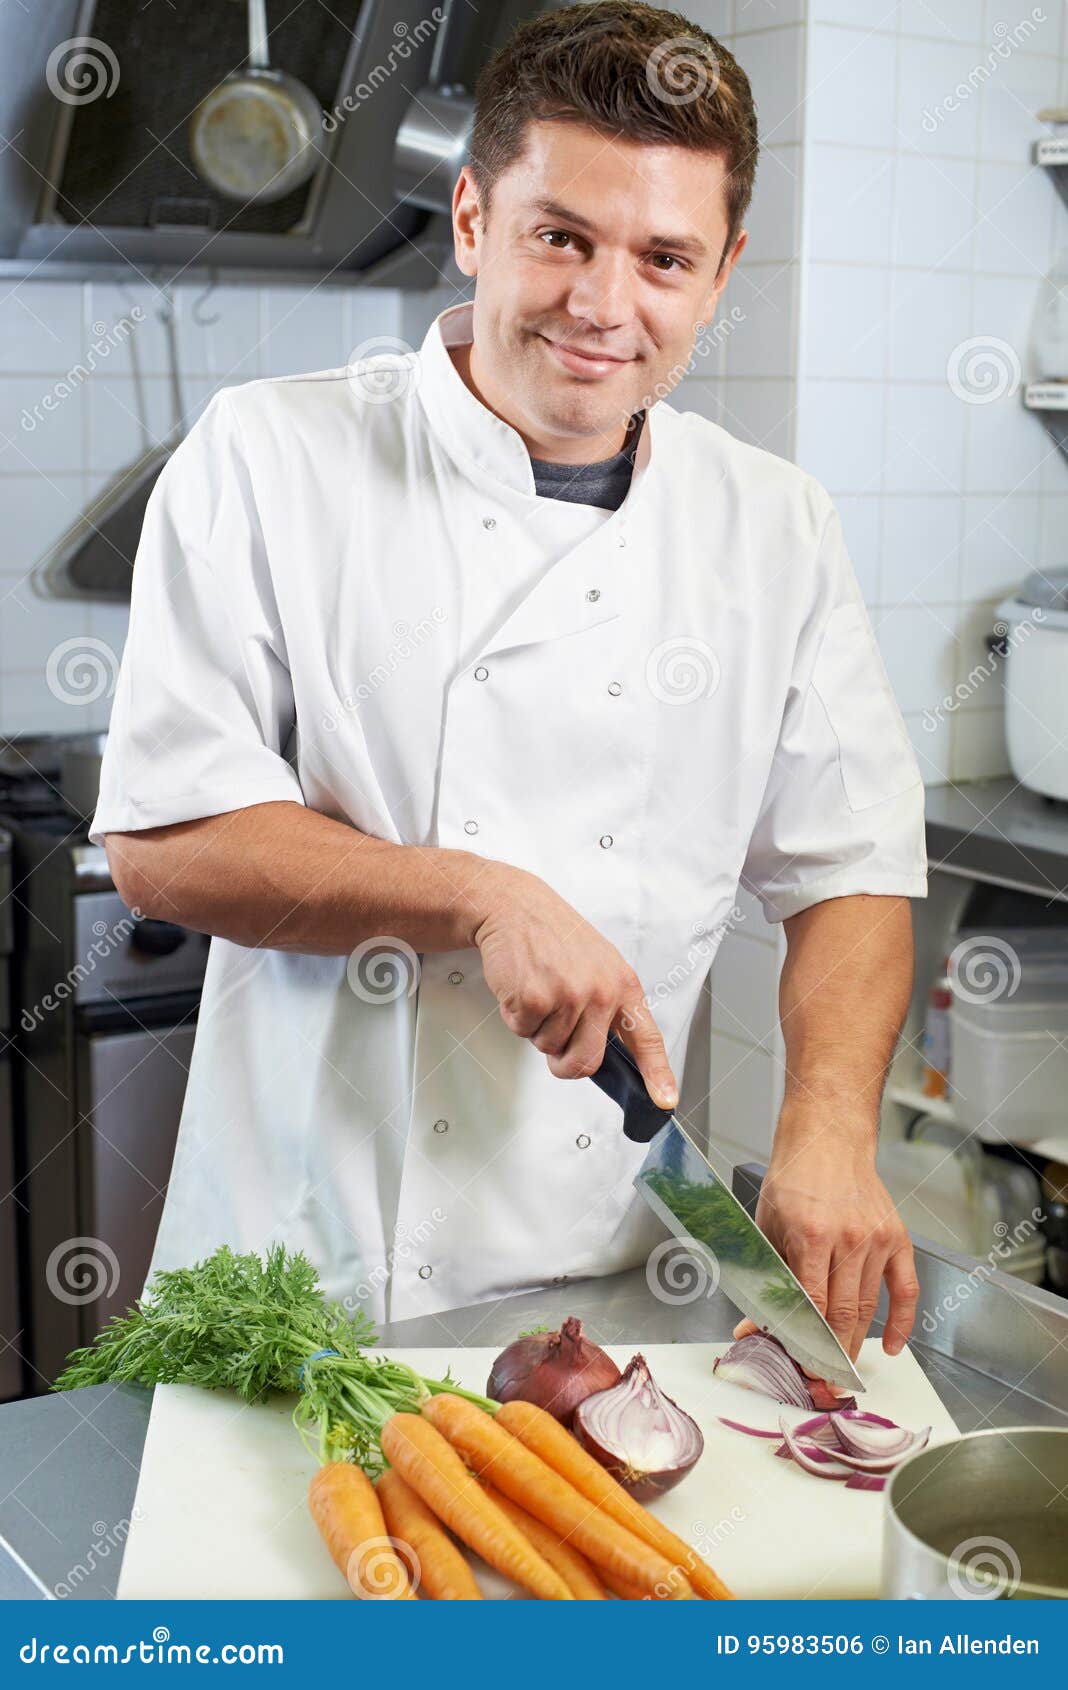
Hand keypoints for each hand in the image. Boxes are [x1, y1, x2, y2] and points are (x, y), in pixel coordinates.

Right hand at [473, 864, 676, 1107]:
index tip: (664, 1100)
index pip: (646, 1038)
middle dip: (565, 1063)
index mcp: (623, 985)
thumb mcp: (598, 965)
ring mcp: (568, 995)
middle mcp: (601, 992)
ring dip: (537, 1029)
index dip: (657, 1074)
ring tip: (539, 990)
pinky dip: (516, 1016)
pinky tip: (522, 985)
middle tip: (555, 1038)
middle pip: (587, 1063)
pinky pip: (523, 1032)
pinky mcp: (535, 998)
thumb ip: (607, 1007)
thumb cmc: (556, 938)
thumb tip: (605, 1054)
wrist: (517, 907)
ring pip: (550, 1049)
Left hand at [754, 1114, 918, 1361]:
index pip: (812, 1307)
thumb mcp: (767, 1227)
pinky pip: (905, 1290)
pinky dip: (900, 1323)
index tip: (799, 1366)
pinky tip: (889, 1346)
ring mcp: (877, 1239)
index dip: (806, 1343)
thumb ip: (766, 1278)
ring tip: (842, 1368)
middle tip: (821, 1380)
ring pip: (868, 1308)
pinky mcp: (897, 1238)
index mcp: (812, 1236)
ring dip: (856, 1344)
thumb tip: (754, 1328)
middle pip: (843, 1315)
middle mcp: (849, 1239)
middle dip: (831, 1355)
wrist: (828, 1140)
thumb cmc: (793, 1181)